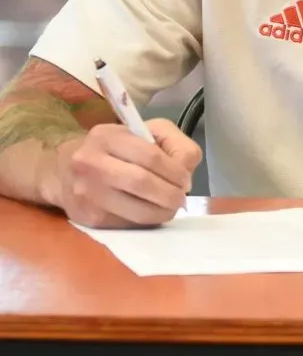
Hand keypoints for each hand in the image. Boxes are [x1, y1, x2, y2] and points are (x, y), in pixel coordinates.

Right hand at [52, 118, 201, 227]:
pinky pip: (126, 224)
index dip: (175, 171)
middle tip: (181, 198)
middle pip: (143, 183)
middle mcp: (91, 163)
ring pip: (136, 210)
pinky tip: (151, 213)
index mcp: (107, 136)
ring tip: (171, 208)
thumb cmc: (112, 148)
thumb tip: (185, 172)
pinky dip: (146, 221)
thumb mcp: (141, 131)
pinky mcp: (88, 218)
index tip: (186, 179)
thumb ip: (169, 142)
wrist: (62, 170)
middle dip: (171, 194)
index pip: (150, 156)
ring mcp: (87, 193)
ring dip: (162, 212)